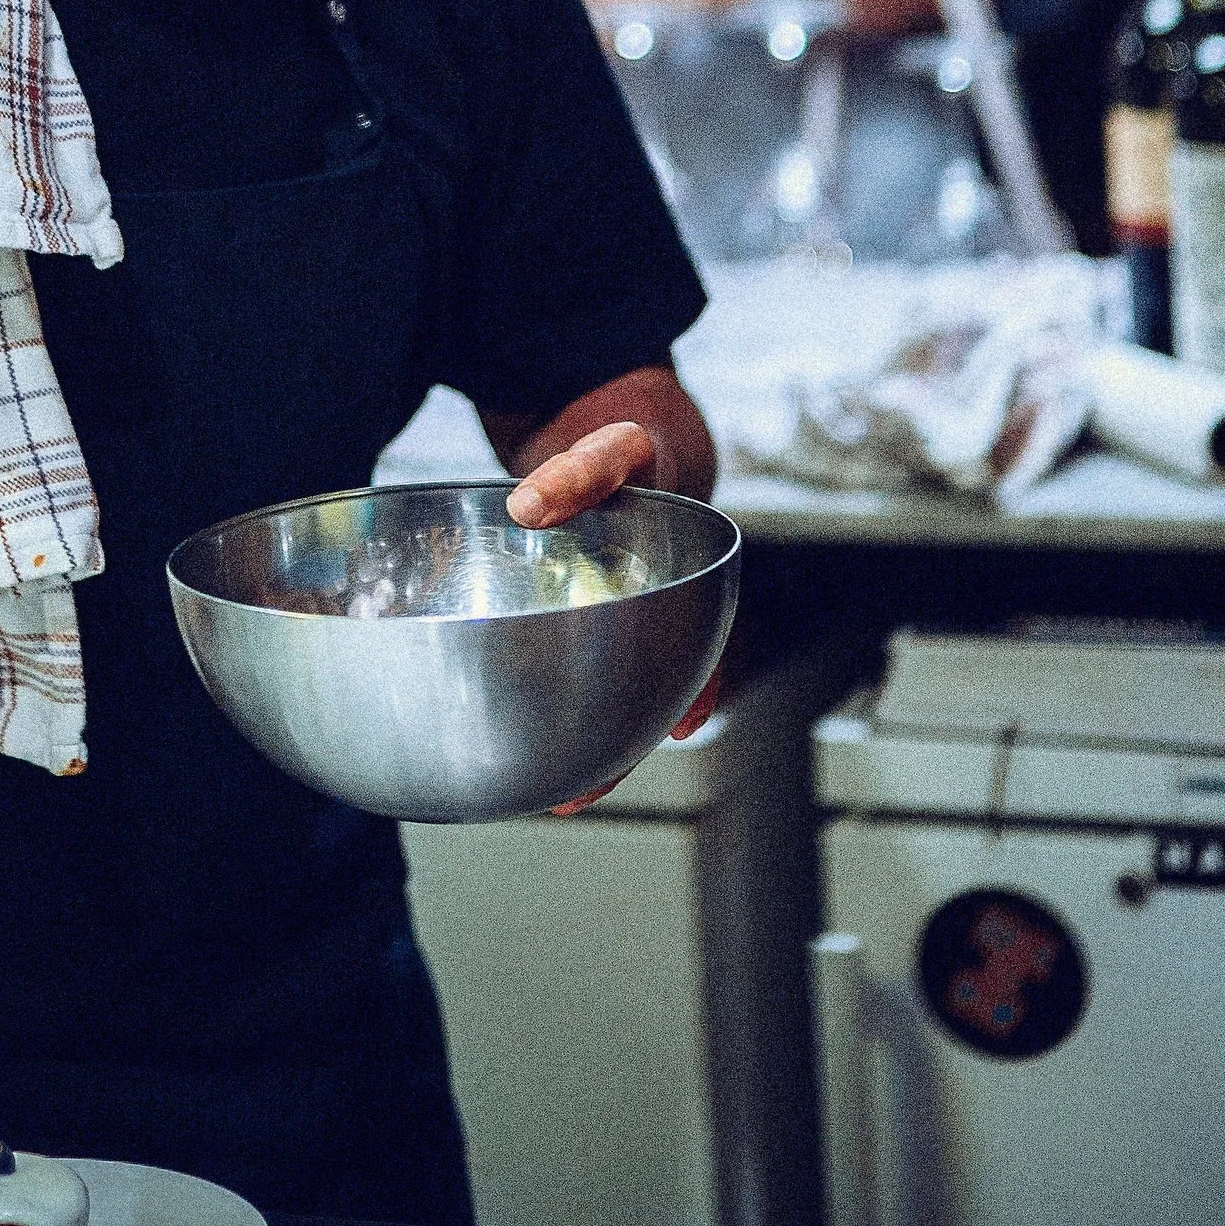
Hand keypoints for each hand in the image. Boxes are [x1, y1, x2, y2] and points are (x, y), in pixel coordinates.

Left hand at [502, 387, 724, 790]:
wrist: (618, 432)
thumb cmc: (624, 444)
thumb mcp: (614, 445)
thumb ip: (578, 471)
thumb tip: (526, 508)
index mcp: (687, 576)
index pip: (699, 643)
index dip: (695, 690)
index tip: (682, 728)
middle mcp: (661, 606)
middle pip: (651, 687)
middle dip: (624, 741)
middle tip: (583, 793)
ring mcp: (622, 614)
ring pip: (612, 687)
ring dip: (591, 734)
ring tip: (552, 791)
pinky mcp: (580, 614)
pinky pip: (573, 662)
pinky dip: (555, 695)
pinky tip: (525, 733)